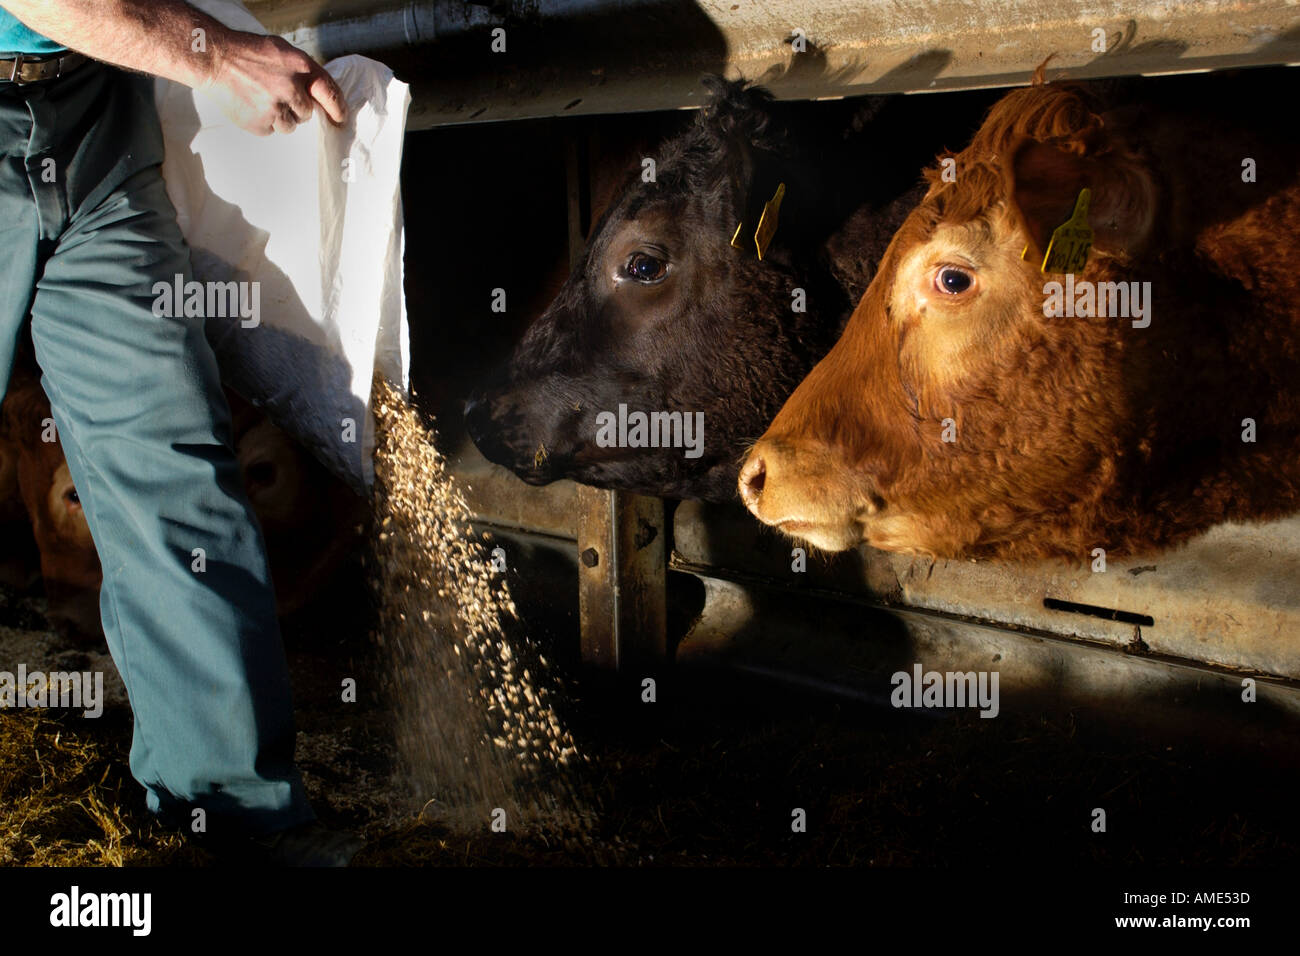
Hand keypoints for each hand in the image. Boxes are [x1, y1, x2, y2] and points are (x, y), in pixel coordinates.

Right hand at [206, 30, 347, 134]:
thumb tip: (319, 94)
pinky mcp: (260, 123)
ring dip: (279, 117)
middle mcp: (291, 88)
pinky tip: (251, 105)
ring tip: (261, 100)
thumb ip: (302, 71)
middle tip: (275, 95)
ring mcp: (275, 108)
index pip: (329, 92)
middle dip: (295, 108)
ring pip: (289, 126)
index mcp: (300, 67)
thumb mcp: (281, 51)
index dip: (337, 108)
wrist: (214, 59)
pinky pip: (270, 130)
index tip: (340, 118)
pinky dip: (263, 122)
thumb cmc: (247, 53)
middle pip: (306, 113)